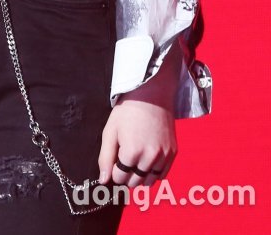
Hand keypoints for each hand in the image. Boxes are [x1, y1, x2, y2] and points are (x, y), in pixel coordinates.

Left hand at [98, 39, 180, 187]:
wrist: (151, 94)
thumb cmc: (127, 111)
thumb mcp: (110, 131)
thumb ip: (105, 158)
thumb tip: (103, 180)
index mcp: (132, 152)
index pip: (119, 178)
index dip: (114, 170)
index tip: (114, 159)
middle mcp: (150, 157)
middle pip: (134, 182)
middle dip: (126, 174)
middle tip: (124, 157)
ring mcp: (164, 156)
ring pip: (149, 182)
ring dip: (140, 175)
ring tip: (135, 159)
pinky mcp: (173, 153)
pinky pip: (162, 174)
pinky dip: (153, 172)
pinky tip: (147, 159)